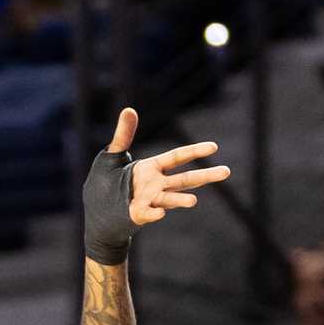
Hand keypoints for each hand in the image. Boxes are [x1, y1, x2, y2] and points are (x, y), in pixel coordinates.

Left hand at [113, 108, 229, 227]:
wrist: (96, 213)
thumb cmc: (106, 182)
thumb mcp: (112, 155)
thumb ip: (123, 135)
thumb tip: (129, 109)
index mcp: (151, 167)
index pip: (177, 157)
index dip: (194, 151)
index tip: (214, 147)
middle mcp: (155, 184)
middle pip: (184, 179)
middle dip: (205, 176)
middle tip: (226, 172)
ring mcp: (149, 201)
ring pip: (169, 199)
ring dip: (180, 200)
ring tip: (193, 202)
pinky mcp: (138, 215)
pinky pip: (148, 214)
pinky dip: (153, 214)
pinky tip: (160, 214)